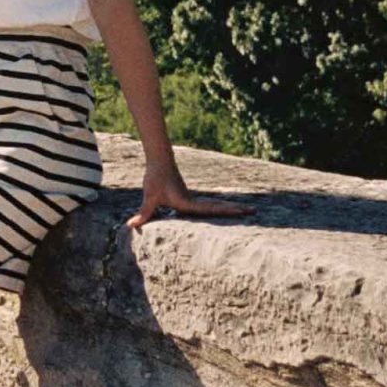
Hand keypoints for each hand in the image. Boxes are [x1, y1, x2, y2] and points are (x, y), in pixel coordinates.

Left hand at [127, 161, 248, 230]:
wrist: (160, 161)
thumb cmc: (155, 179)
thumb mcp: (149, 198)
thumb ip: (143, 214)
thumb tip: (131, 226)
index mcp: (187, 204)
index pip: (210, 210)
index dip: (226, 212)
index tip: (241, 211)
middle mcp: (194, 202)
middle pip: (218, 207)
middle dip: (235, 210)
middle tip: (254, 212)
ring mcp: (193, 199)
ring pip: (215, 205)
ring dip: (230, 209)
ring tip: (247, 211)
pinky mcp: (190, 198)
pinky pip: (208, 205)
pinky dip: (220, 208)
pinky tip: (226, 211)